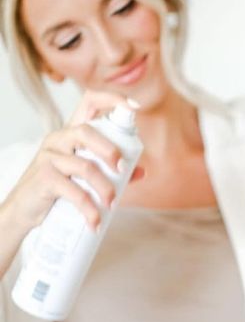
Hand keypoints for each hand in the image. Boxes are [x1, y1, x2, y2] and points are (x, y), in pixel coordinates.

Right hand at [2, 90, 145, 237]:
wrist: (26, 211)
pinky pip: (73, 191)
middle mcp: (59, 139)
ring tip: (112, 205)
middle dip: (110, 151)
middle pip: (86, 132)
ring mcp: (49, 157)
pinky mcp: (44, 178)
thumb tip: (142, 171)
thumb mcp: (87, 178)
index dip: (112, 99)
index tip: (135, 108)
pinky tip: (95, 222)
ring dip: (104, 188)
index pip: (89, 101)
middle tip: (123, 171)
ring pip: (84, 165)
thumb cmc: (60, 190)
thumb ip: (113, 173)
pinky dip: (89, 209)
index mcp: (72, 134)